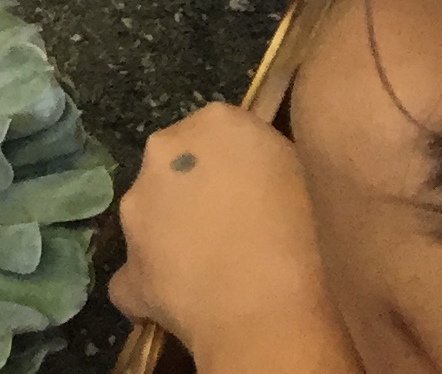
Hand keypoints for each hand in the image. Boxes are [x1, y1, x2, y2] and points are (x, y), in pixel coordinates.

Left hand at [109, 105, 357, 371]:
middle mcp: (165, 150)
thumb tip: (258, 175)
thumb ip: (269, 162)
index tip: (257, 192)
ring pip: (154, 215)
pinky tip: (189, 306)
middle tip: (237, 229)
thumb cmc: (315, 246)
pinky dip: (157, 287)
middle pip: (178, 165)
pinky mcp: (126, 261)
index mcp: (218, 123)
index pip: (220, 131)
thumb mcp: (308, 179)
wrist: (275, 318)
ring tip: (219, 272)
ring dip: (175, 235)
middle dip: (198, 191)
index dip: (237, 165)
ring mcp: (137, 204)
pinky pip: (138, 275)